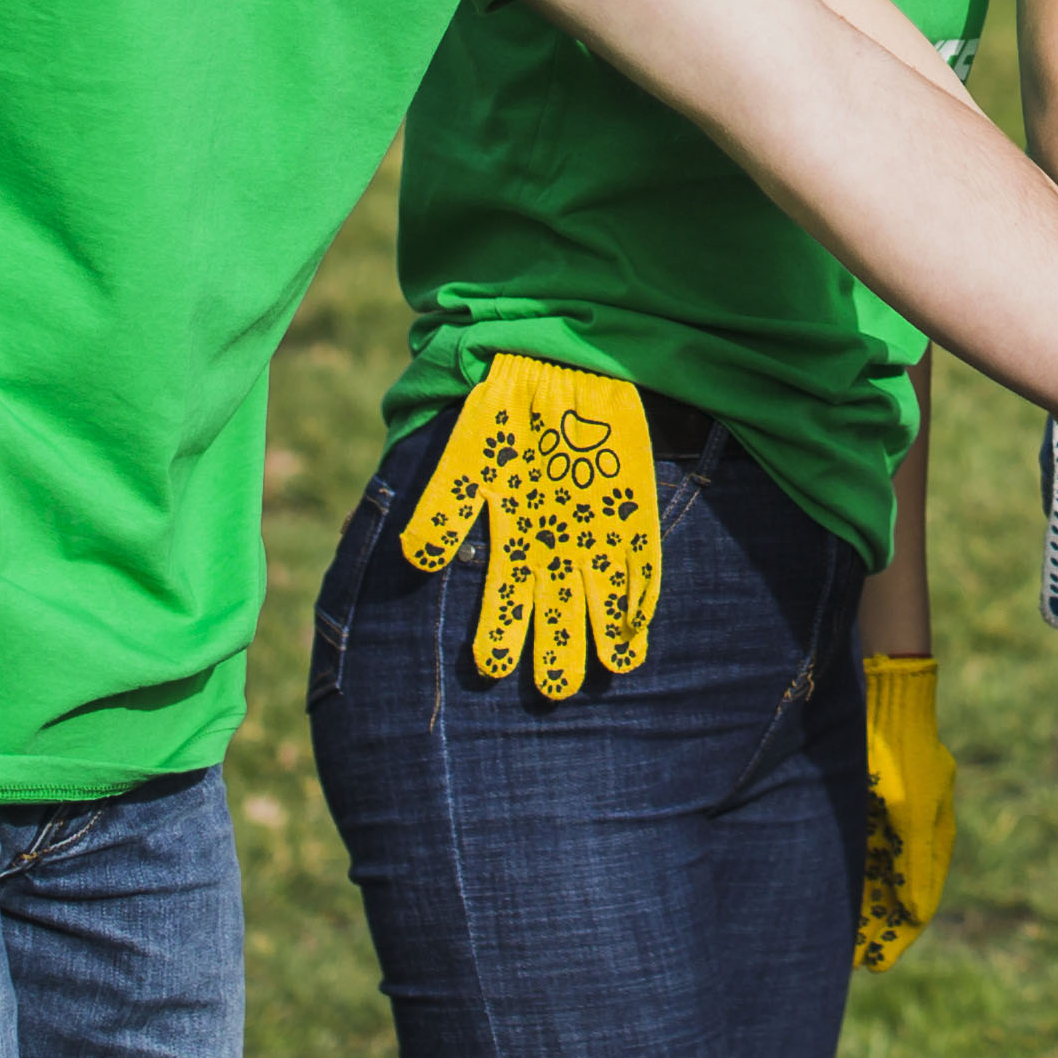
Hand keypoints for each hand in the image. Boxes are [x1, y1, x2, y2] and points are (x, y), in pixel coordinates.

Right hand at [402, 353, 663, 695]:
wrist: (561, 369)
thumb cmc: (507, 415)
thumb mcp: (469, 457)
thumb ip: (444, 506)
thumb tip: (415, 558)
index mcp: (514, 544)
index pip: (505, 608)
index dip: (498, 640)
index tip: (492, 669)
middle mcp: (557, 552)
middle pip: (557, 618)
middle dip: (557, 656)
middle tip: (555, 688)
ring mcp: (598, 538)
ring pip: (603, 602)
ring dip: (608, 638)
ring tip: (612, 668)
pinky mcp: (634, 517)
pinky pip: (643, 566)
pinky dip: (641, 598)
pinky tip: (639, 628)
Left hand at [852, 653, 951, 970]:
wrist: (890, 698)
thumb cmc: (902, 755)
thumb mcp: (910, 814)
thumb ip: (914, 864)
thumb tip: (915, 913)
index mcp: (933, 837)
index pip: (919, 903)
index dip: (898, 936)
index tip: (876, 964)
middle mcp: (917, 832)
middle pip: (898, 893)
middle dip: (878, 927)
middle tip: (854, 960)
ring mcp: (896, 817)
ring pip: (879, 875)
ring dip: (864, 905)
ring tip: (840, 938)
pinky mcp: (876, 803)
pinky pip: (866, 851)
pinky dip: (855, 876)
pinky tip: (834, 893)